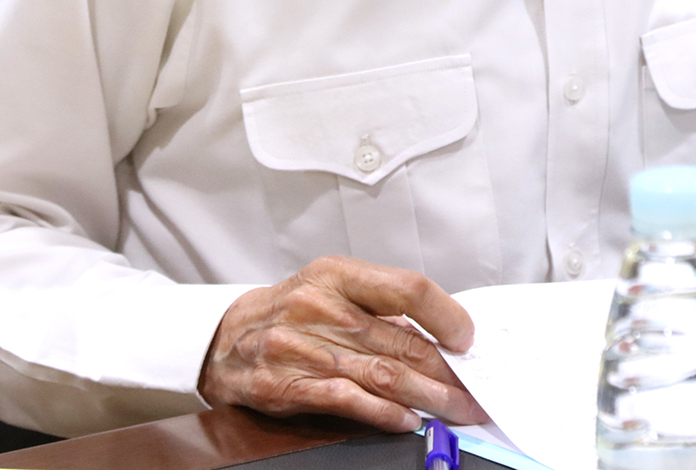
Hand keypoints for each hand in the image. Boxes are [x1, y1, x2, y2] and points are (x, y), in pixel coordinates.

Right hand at [198, 256, 487, 431]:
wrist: (221, 339)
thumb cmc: (288, 312)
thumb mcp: (330, 289)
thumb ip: (379, 306)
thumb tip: (439, 333)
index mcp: (337, 275)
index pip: (407, 289)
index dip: (445, 315)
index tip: (467, 338)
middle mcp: (320, 308)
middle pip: (400, 342)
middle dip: (445, 372)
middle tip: (474, 391)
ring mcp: (300, 347)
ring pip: (380, 374)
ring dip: (426, 397)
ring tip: (454, 410)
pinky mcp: (284, 385)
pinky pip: (344, 400)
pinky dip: (382, 413)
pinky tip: (406, 419)